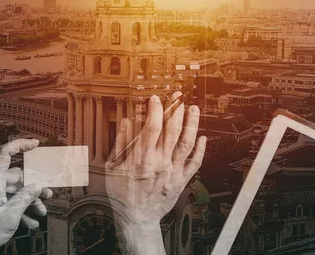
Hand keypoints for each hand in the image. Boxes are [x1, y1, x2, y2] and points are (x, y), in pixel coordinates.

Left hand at [0, 139, 52, 254]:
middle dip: (33, 187)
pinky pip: (7, 199)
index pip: (5, 153)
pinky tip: (30, 220)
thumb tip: (37, 186)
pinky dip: (19, 208)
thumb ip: (25, 198)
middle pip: (16, 177)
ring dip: (28, 200)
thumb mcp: (10, 215)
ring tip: (40, 211)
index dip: (21, 145)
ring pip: (14, 190)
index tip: (34, 144)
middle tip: (47, 194)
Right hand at [105, 93, 205, 251]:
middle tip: (178, 97)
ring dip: (191, 124)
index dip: (155, 110)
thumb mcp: (112, 167)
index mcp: (141, 158)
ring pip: (186, 143)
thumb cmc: (122, 194)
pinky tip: (202, 137)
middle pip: (172, 131)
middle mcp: (160, 163)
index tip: (156, 99)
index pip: (151, 127)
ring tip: (193, 109)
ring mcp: (172, 172)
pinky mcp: (181, 181)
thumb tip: (127, 122)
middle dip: (175, 110)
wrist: (136, 218)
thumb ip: (120, 143)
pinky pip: (194, 163)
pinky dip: (200, 149)